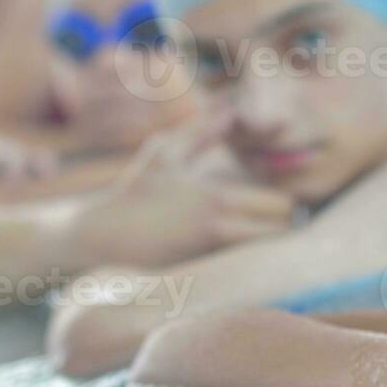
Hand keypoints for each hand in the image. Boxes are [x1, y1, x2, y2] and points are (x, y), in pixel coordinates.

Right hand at [59, 112, 295, 269]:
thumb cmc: (134, 191)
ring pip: (262, 258)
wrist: (100, 235)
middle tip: (284, 230)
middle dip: (285, 232)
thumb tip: (229, 111)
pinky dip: (248, 269)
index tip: (285, 209)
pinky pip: (237, 273)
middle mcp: (217, 227)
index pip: (280, 206)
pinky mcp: (196, 274)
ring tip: (269, 249)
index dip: (286, 208)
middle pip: (279, 234)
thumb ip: (201, 133)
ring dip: (270, 253)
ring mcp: (207, 254)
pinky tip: (246, 266)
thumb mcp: (164, 154)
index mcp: (216, 197)